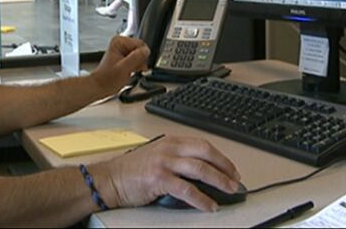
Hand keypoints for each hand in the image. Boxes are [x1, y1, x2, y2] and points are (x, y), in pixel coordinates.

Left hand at [89, 36, 149, 96]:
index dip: (142, 56)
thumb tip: (146, 51)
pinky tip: (129, 71)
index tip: (137, 65)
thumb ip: (136, 58)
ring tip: (129, 70)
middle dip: (140, 61)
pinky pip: (137, 59)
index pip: (141, 44)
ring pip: (140, 55)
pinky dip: (136, 66)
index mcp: (119, 41)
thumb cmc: (107, 78)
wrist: (101, 86)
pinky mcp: (124, 56)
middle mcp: (121, 43)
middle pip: (141, 49)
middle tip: (132, 69)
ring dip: (138, 64)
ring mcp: (123, 49)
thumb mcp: (124, 68)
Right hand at [91, 136, 240, 211]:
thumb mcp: (157, 155)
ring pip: (200, 169)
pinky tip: (209, 205)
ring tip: (229, 190)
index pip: (202, 144)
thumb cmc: (131, 170)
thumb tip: (202, 172)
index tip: (231, 168)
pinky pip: (187, 189)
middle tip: (235, 180)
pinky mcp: (159, 179)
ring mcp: (164, 163)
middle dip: (224, 166)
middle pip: (205, 153)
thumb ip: (177, 159)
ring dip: (219, 181)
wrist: (110, 179)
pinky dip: (201, 199)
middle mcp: (169, 148)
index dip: (220, 156)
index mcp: (170, 141)